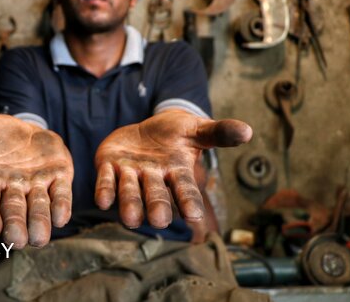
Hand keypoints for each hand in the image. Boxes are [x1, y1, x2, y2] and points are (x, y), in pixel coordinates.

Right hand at [0, 114, 73, 248]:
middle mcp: (13, 188)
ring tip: (39, 239)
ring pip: (38, 208)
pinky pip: (61, 194)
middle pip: (13, 211)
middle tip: (16, 240)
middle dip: (15, 226)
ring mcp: (37, 185)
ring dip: (39, 222)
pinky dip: (61, 205)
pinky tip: (61, 217)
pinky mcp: (60, 178)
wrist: (29, 129)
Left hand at [94, 109, 251, 228]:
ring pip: (129, 192)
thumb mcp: (197, 129)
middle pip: (156, 195)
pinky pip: (106, 181)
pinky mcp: (109, 166)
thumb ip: (218, 132)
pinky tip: (102, 202)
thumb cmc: (177, 133)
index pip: (185, 189)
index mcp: (177, 171)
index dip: (189, 201)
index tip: (194, 215)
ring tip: (131, 220)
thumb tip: (247, 130)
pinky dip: (104, 191)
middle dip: (157, 206)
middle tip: (159, 220)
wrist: (148, 129)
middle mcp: (154, 178)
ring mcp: (130, 174)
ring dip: (130, 205)